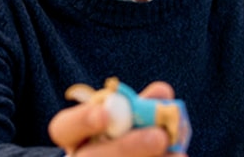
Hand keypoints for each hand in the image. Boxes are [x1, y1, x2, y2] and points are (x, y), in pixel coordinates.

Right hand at [49, 81, 185, 156]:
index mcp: (75, 137)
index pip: (64, 128)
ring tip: (178, 154)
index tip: (106, 114)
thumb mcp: (130, 119)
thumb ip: (142, 105)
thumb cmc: (126, 136)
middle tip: (159, 136)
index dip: (83, 120)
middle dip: (126, 147)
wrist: (130, 156)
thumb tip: (161, 93)